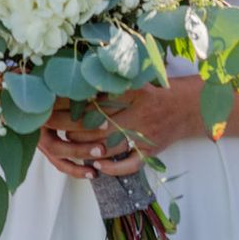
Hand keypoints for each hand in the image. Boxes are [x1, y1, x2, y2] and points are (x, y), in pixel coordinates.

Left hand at [37, 78, 203, 179]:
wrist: (193, 107)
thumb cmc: (161, 90)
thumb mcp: (139, 78)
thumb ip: (114, 79)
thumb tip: (85, 73)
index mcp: (133, 92)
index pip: (94, 98)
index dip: (70, 102)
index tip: (48, 102)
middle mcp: (137, 114)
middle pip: (95, 124)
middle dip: (68, 126)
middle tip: (45, 126)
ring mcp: (144, 135)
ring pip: (107, 146)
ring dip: (85, 149)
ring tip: (64, 148)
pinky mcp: (151, 152)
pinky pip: (129, 164)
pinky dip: (111, 167)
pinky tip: (96, 167)